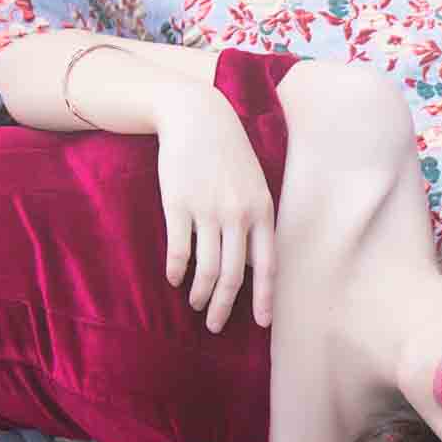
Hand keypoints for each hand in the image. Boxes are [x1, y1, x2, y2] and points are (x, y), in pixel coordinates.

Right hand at [153, 90, 275, 332]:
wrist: (197, 116)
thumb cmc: (228, 152)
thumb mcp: (254, 183)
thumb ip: (255, 221)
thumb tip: (251, 262)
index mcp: (262, 211)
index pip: (267, 265)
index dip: (265, 298)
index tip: (263, 323)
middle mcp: (238, 215)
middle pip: (234, 274)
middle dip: (225, 306)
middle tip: (215, 325)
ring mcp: (207, 210)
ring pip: (206, 268)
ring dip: (200, 293)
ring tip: (195, 303)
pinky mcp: (178, 204)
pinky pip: (179, 250)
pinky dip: (176, 270)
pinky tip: (173, 279)